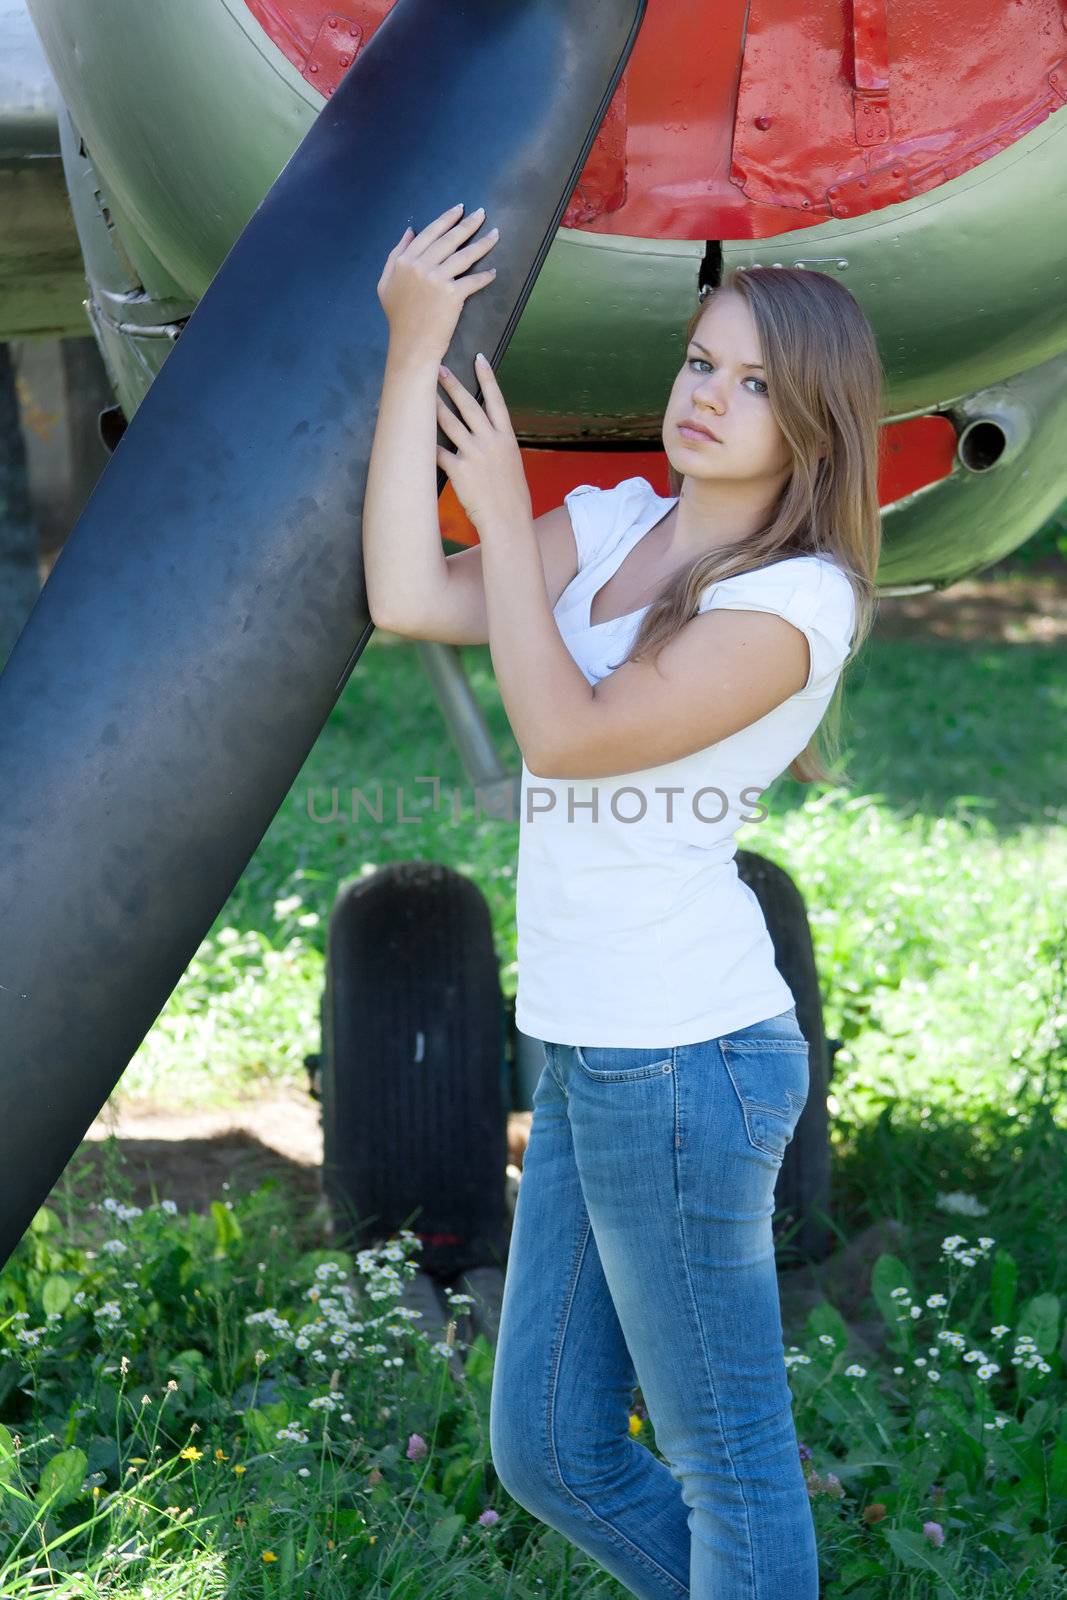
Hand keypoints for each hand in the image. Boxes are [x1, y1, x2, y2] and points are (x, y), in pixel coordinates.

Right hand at [377, 202, 498, 362]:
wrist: (411, 344)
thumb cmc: (398, 316)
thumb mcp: (386, 282)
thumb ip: (396, 255)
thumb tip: (410, 232)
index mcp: (405, 260)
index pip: (430, 233)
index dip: (446, 219)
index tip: (459, 209)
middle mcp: (421, 266)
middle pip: (450, 239)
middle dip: (468, 224)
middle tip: (482, 214)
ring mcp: (437, 279)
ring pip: (465, 255)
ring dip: (483, 243)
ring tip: (495, 234)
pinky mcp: (452, 295)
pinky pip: (473, 281)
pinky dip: (485, 277)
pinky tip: (493, 272)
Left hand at [435, 354, 531, 533]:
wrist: (508, 521)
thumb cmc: (512, 499)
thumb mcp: (511, 466)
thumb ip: (497, 447)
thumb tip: (485, 436)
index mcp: (506, 439)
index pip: (496, 401)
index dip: (488, 379)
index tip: (479, 359)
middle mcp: (490, 441)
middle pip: (468, 406)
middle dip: (452, 384)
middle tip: (438, 368)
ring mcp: (474, 454)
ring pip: (449, 423)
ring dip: (434, 405)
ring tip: (421, 393)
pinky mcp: (459, 470)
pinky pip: (438, 452)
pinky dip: (427, 445)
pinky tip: (415, 435)